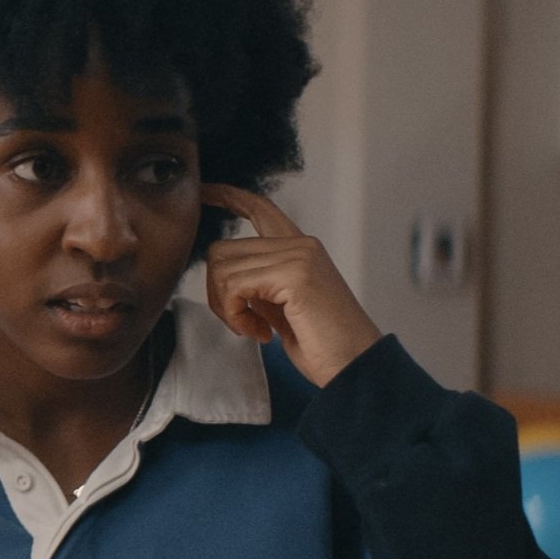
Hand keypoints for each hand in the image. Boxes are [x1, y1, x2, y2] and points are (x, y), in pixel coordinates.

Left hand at [200, 184, 381, 387]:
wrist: (356, 366)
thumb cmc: (322, 344)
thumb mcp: (281, 306)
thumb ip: (258, 283)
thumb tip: (222, 273)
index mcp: (300, 249)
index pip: (259, 209)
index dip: (228, 197)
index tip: (204, 192)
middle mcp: (301, 244)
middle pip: (222, 251)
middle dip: (217, 293)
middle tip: (243, 323)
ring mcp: (299, 256)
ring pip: (222, 269)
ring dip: (227, 309)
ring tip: (255, 329)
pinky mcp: (294, 275)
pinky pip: (233, 286)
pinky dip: (235, 315)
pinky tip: (261, 333)